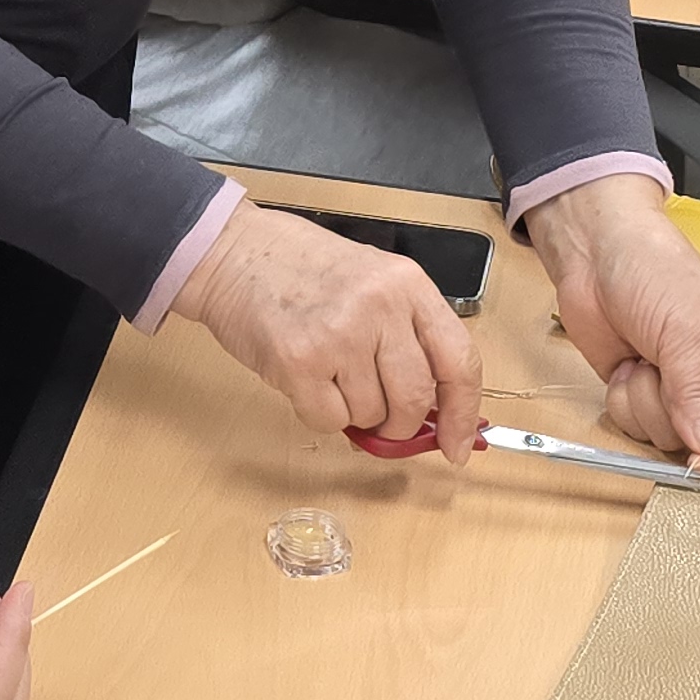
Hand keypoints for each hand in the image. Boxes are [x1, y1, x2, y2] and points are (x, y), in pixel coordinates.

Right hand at [174, 201, 482, 461]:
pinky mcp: (298, 361)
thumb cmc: (303, 270)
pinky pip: (329, 420)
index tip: (458, 446)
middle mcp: (379, 306)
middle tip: (380, 420)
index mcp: (408, 284)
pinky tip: (304, 380)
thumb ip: (406, 337)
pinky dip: (320, 414)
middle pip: (415, 398)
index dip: (463, 414)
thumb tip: (432, 416)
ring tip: (329, 374)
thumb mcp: (372, 283)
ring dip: (354, 413)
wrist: (235, 253)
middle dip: (400, 425)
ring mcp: (339, 334)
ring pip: (371, 414)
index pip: (458, 361)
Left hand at [520, 174, 699, 473]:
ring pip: (666, 438)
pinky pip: (634, 428)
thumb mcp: (686, 329)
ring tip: (643, 358)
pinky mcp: (642, 394)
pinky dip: (622, 401)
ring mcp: (680, 391)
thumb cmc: (655, 270)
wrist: (594, 252)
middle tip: (661, 369)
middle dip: (675, 411)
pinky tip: (624, 365)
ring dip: (644, 403)